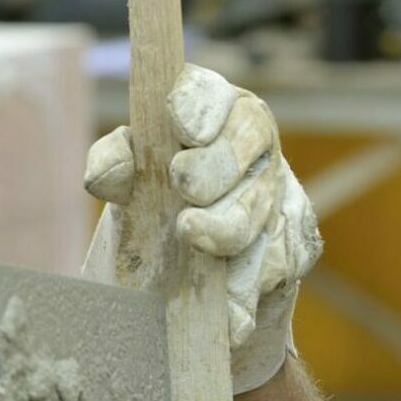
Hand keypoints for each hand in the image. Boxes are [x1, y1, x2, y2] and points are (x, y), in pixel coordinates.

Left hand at [84, 64, 320, 393]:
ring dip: (227, 225)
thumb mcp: (127, 183)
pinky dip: (245, 287)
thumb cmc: (154, 211)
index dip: (201, 107)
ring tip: (192, 234)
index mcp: (212, 112)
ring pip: (261, 205)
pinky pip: (274, 264)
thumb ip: (112, 166)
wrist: (183, 288)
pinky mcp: (293, 247)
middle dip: (216, 165)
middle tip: (183, 186)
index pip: (213, 93)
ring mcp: (279, 195)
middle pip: (247, 141)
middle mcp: (253, 144)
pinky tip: (226, 307)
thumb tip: (106, 174)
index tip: (183, 133)